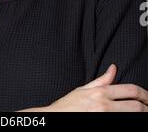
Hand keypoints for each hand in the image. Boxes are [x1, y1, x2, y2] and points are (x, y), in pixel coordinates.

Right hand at [16, 64, 147, 111]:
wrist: (54, 118)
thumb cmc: (67, 106)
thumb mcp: (83, 89)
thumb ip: (102, 80)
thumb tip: (113, 68)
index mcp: (100, 92)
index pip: (130, 90)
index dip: (144, 94)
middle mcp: (104, 105)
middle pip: (136, 106)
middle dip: (147, 107)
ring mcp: (104, 117)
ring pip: (132, 116)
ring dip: (141, 116)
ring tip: (144, 113)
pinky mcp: (102, 125)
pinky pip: (122, 123)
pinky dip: (130, 122)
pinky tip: (132, 120)